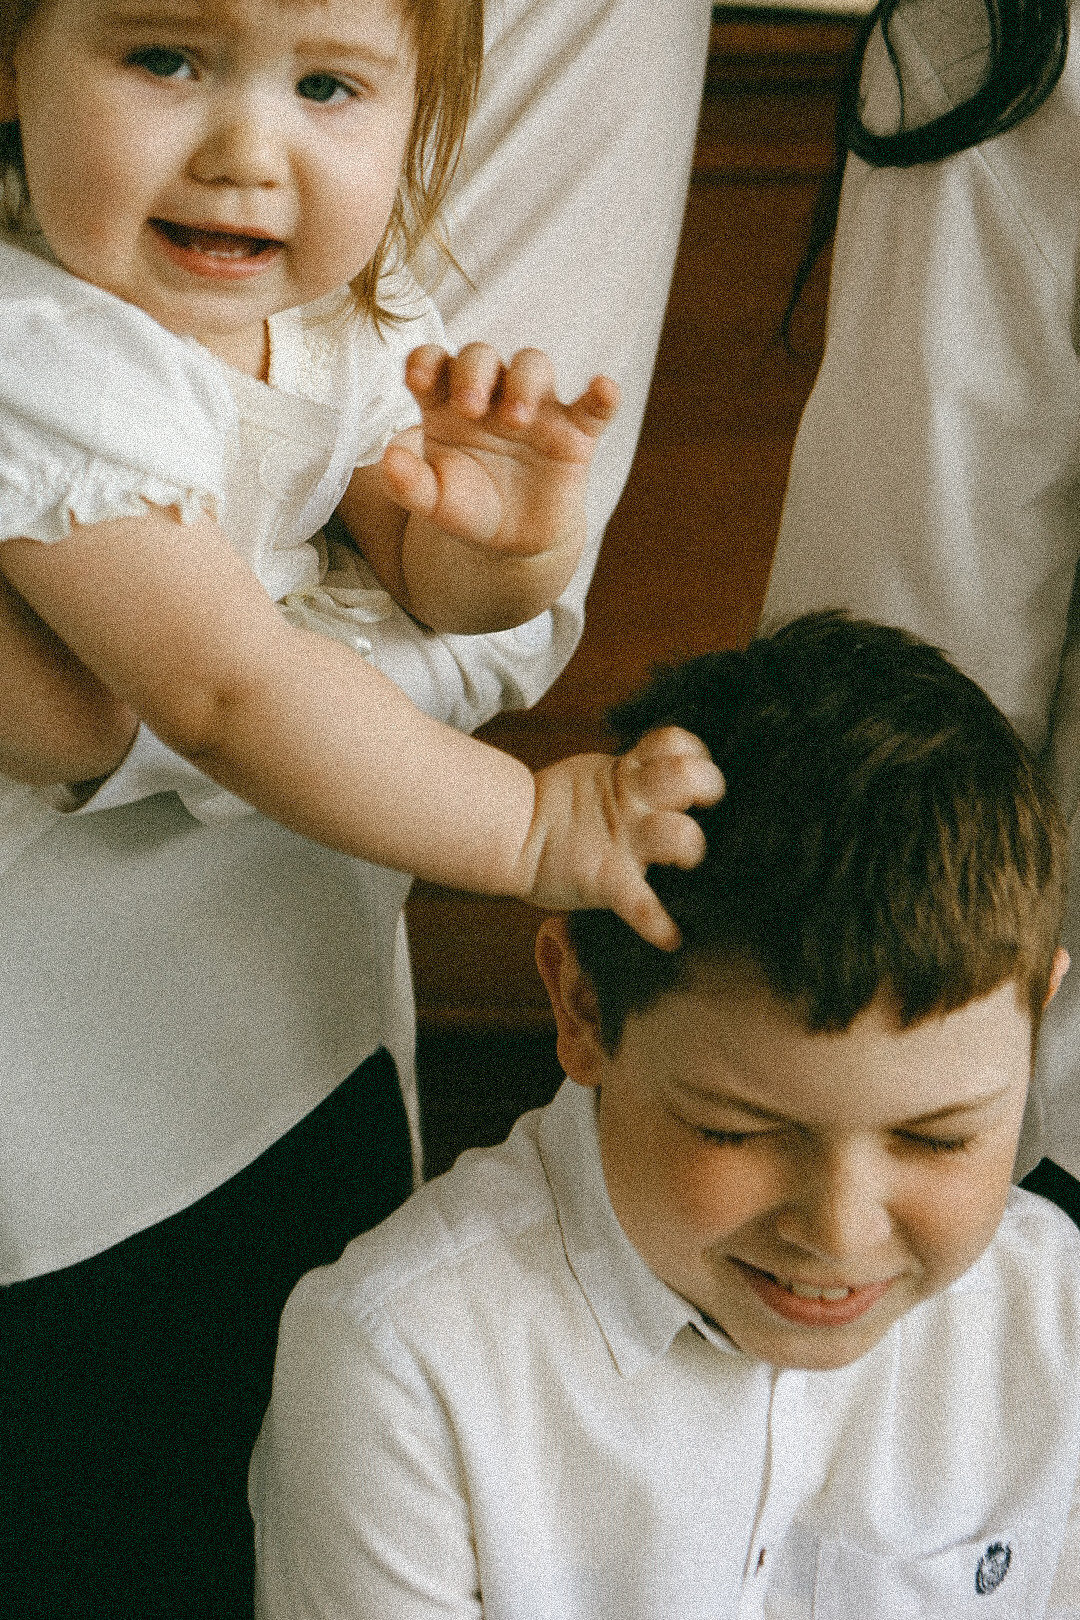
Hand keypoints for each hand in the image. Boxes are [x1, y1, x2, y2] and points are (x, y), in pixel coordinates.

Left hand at [379, 343, 618, 561]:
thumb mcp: (433, 502)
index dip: (425, 361)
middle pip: (481, 355)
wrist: (513, 543)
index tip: (417, 379)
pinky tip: (603, 389)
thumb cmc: (469, 509)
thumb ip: (407, 484)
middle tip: (470, 408)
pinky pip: (594, 406)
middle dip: (474, 372)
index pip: (433, 362)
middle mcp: (491, 395)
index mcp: (447, 403)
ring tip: (516, 420)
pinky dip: (603, 395)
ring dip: (525, 383)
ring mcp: (535, 408)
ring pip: (533, 365)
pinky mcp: (575, 433)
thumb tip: (387, 460)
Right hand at [517, 727, 724, 949]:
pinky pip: (640, 904)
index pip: (675, 744)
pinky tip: (670, 938)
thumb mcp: (601, 776)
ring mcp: (623, 841)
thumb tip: (684, 778)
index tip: (699, 768)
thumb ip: (638, 773)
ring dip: (690, 845)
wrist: (512, 835)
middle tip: (705, 801)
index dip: (695, 752)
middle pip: (685, 776)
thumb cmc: (563, 809)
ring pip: (678, 833)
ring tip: (687, 858)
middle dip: (707, 783)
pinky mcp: (608, 878)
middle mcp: (632, 802)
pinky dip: (656, 924)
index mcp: (630, 774)